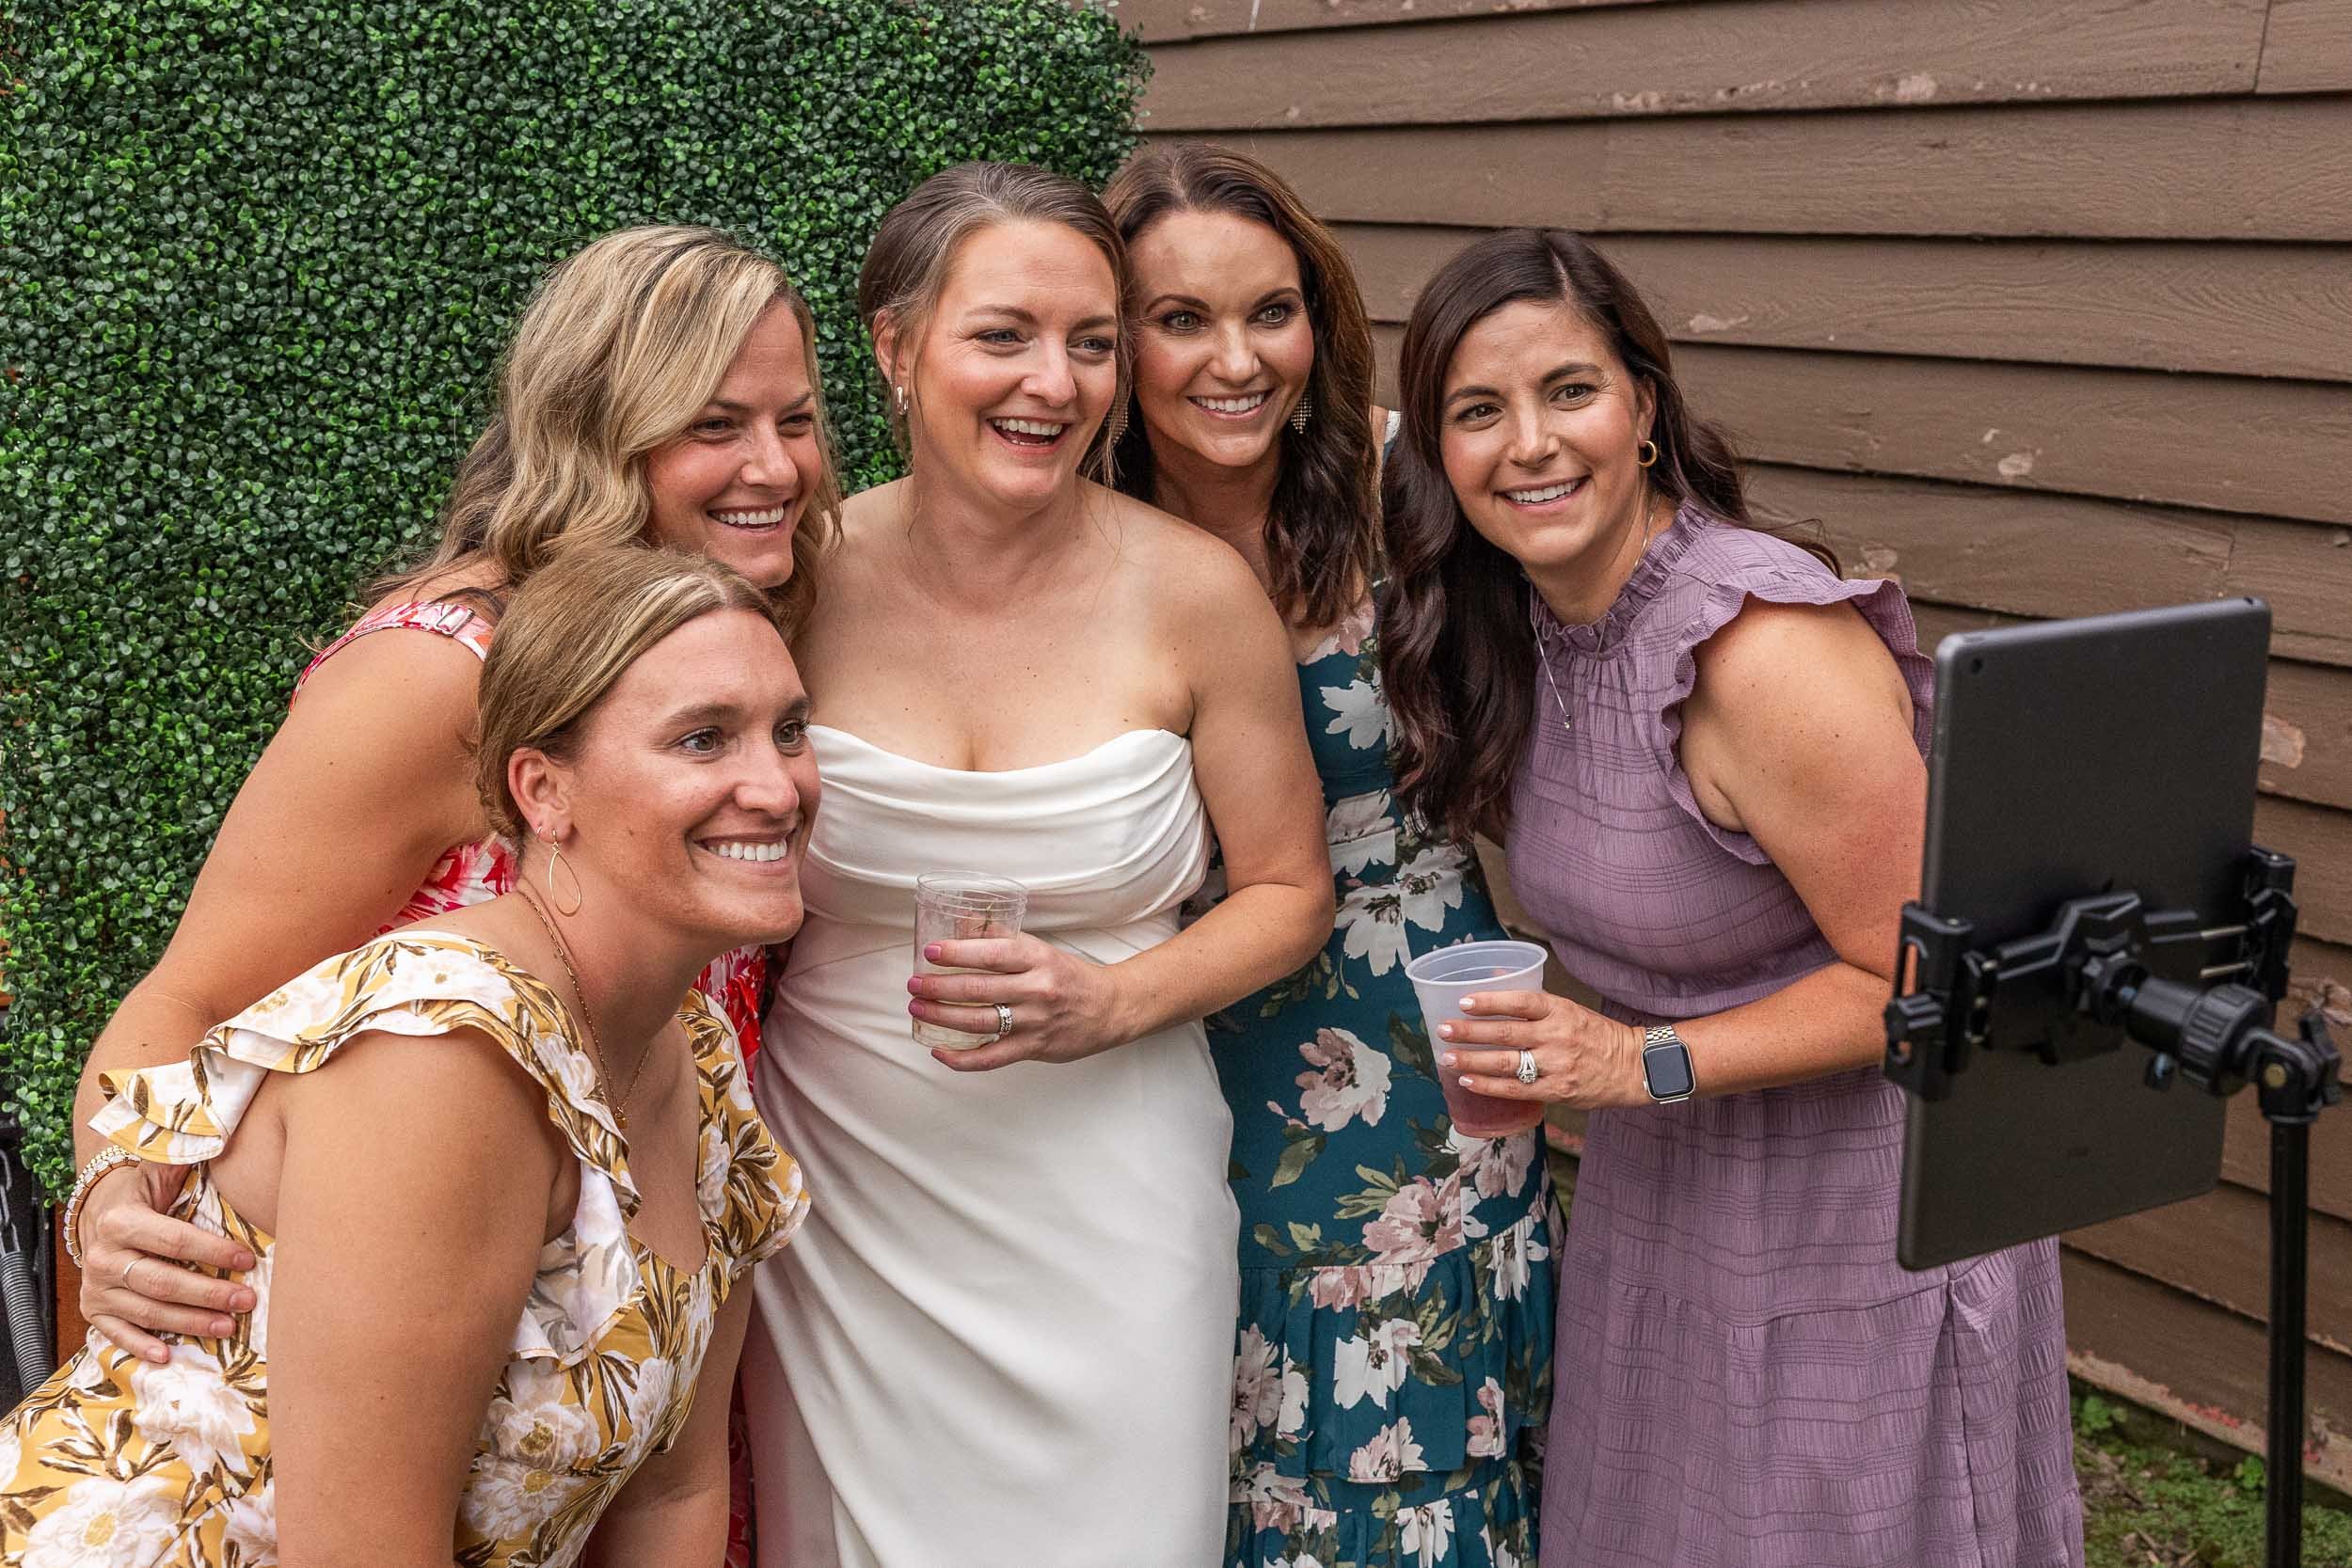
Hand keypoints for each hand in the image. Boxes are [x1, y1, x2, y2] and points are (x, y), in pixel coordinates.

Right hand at [77, 1159, 256, 1361]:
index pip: (174, 1240)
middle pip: (162, 1281)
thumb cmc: (142, 1191)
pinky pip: (116, 1333)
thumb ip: (182, 1158)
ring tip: (227, 1327)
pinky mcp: (93, 1309)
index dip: (212, 1251)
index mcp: (121, 1221)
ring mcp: (96, 1287)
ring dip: (189, 1322)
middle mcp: (103, 1256)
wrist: (94, 1211)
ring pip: (147, 1311)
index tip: (248, 1259)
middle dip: (208, 1294)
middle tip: (247, 1301)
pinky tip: (167, 1356)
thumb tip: (220, 1135)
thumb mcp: (157, 1171)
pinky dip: (141, 1346)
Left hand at [906, 933, 1126, 1071]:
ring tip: (917, 1010)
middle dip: (938, 987)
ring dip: (941, 1017)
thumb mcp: (1041, 951)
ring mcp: (1035, 1021)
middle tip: (914, 984)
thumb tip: (961, 927)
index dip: (958, 952)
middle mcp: (1037, 989)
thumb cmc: (1070, 976)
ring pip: (979, 1022)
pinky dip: (961, 1059)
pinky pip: (991, 1058)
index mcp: (1038, 959)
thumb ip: (1004, 941)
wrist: (1111, 1008)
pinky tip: (940, 1053)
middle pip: (978, 988)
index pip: (992, 953)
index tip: (931, 952)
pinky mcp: (1034, 1048)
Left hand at [1436, 989, 1650, 1109]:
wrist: (1633, 1067)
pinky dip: (1489, 1086)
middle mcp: (1557, 1036)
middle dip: (1470, 1032)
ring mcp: (1557, 1066)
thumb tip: (1492, 982)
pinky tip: (1468, 1081)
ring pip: (1506, 1063)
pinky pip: (1516, 1090)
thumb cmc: (1595, 1035)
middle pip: (1506, 1033)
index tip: (1463, 1001)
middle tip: (1443, 1029)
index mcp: (1561, 1010)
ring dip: (1472, 1061)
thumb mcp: (1570, 1010)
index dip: (1491, 1000)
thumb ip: (1534, 1003)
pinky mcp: (1557, 1091)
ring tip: (1447, 1057)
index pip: (1521, 1001)